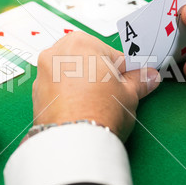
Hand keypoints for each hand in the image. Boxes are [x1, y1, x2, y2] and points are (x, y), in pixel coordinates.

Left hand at [30, 31, 159, 141]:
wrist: (74, 142)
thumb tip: (149, 76)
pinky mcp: (36, 94)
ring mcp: (42, 73)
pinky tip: (80, 110)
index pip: (111, 53)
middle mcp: (56, 52)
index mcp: (81, 43)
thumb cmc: (100, 112)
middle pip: (86, 59)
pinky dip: (67, 95)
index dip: (123, 70)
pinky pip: (57, 88)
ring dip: (82, 84)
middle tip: (112, 94)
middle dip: (99, 74)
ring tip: (95, 104)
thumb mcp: (129, 94)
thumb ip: (139, 81)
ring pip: (69, 73)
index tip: (127, 81)